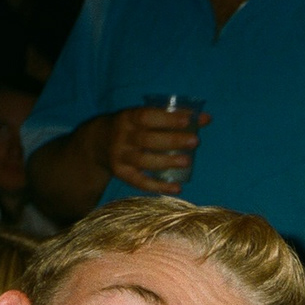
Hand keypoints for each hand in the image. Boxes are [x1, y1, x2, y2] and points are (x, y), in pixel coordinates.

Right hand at [84, 106, 208, 196]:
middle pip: (146, 139)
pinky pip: (140, 183)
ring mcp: (120, 157)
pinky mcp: (122, 174)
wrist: (97, 142)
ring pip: (143, 161)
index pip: (146, 116)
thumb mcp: (145, 117)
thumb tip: (207, 119)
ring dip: (166, 162)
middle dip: (172, 140)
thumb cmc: (132, 127)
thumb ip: (173, 117)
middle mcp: (122, 137)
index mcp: (128, 118)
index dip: (167, 118)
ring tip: (187, 161)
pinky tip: (177, 188)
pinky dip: (158, 187)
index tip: (187, 120)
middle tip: (195, 141)